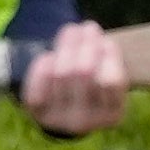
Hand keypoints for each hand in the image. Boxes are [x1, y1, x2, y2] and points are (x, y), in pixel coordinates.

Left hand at [19, 19, 130, 135]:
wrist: (63, 111)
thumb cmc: (94, 86)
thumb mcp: (110, 78)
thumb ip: (111, 61)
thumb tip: (98, 35)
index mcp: (111, 115)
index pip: (111, 82)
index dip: (109, 56)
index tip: (107, 42)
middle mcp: (84, 122)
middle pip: (84, 72)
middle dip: (86, 44)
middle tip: (89, 27)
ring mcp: (58, 118)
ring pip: (61, 73)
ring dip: (67, 46)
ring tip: (73, 31)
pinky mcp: (37, 112)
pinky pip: (39, 83)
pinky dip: (43, 65)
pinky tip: (50, 55)